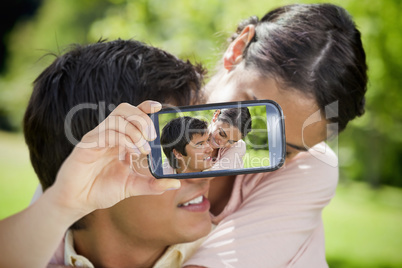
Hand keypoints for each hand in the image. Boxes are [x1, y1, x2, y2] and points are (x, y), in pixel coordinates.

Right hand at [48, 101, 180, 215]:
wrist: (78, 202)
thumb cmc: (102, 190)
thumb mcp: (132, 186)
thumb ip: (153, 184)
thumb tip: (175, 183)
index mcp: (120, 139)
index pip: (133, 114)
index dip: (145, 107)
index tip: (160, 107)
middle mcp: (109, 134)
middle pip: (125, 110)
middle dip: (142, 119)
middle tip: (153, 137)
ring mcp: (97, 138)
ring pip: (116, 119)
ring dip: (135, 131)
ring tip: (144, 149)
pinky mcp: (86, 146)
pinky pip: (106, 133)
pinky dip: (123, 139)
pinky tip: (132, 153)